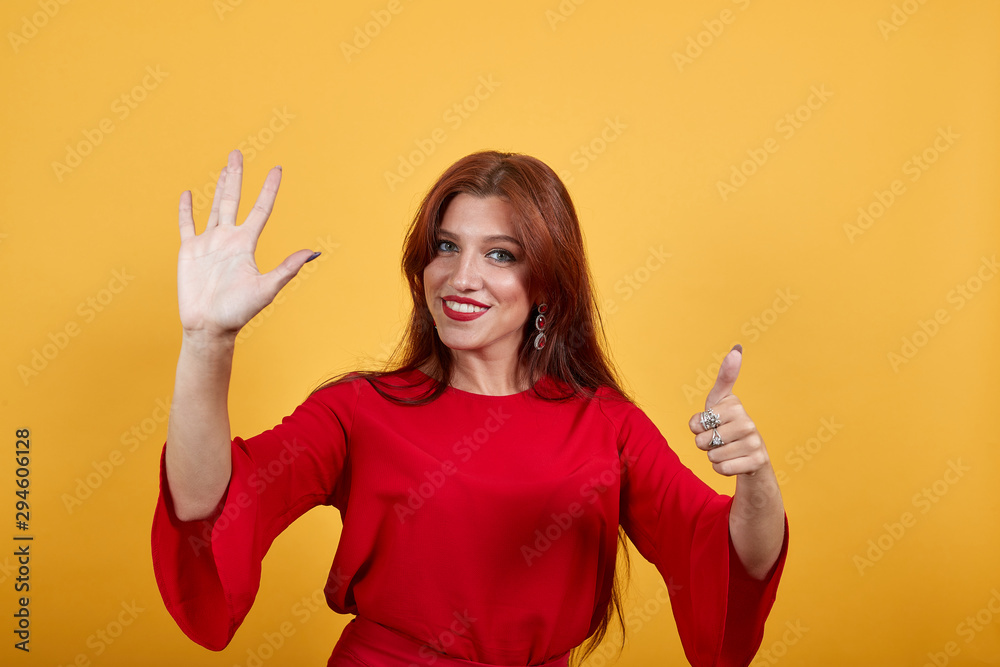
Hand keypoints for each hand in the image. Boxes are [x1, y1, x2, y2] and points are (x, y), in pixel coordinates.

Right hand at [176, 150, 317, 339]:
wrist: (210, 326)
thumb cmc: (239, 311)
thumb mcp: (267, 288)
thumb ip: (287, 268)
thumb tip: (312, 252)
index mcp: (247, 244)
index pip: (260, 210)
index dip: (268, 189)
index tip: (277, 169)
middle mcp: (229, 239)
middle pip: (234, 199)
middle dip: (237, 176)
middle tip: (238, 152)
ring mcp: (209, 243)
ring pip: (215, 206)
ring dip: (219, 186)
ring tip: (225, 167)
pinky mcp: (189, 251)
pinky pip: (187, 225)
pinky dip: (186, 210)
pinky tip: (188, 194)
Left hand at [688, 345, 770, 476]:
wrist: (751, 456)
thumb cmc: (727, 425)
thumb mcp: (719, 402)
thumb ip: (724, 378)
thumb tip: (738, 348)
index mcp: (735, 405)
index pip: (698, 421)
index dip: (696, 426)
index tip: (712, 419)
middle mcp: (748, 421)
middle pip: (702, 440)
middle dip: (704, 443)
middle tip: (718, 439)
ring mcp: (754, 442)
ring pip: (712, 455)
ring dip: (713, 456)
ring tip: (727, 449)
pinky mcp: (757, 461)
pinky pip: (722, 468)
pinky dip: (720, 468)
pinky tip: (732, 461)